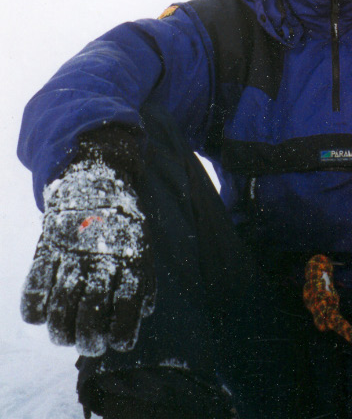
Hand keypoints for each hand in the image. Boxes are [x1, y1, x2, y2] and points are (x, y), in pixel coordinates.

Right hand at [21, 137, 155, 356]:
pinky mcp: (47, 249)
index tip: (117, 341)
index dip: (122, 334)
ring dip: (61, 332)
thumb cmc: (120, 223)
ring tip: (65, 335)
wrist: (94, 180)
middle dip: (90, 341)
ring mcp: (71, 255)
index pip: (126, 309)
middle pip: (91, 316)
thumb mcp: (142, 244)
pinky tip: (41, 313)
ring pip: (60, 311)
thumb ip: (143, 279)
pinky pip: (34, 289)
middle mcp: (100, 260)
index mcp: (130, 259)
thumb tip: (143, 313)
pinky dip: (34, 310)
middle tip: (89, 345)